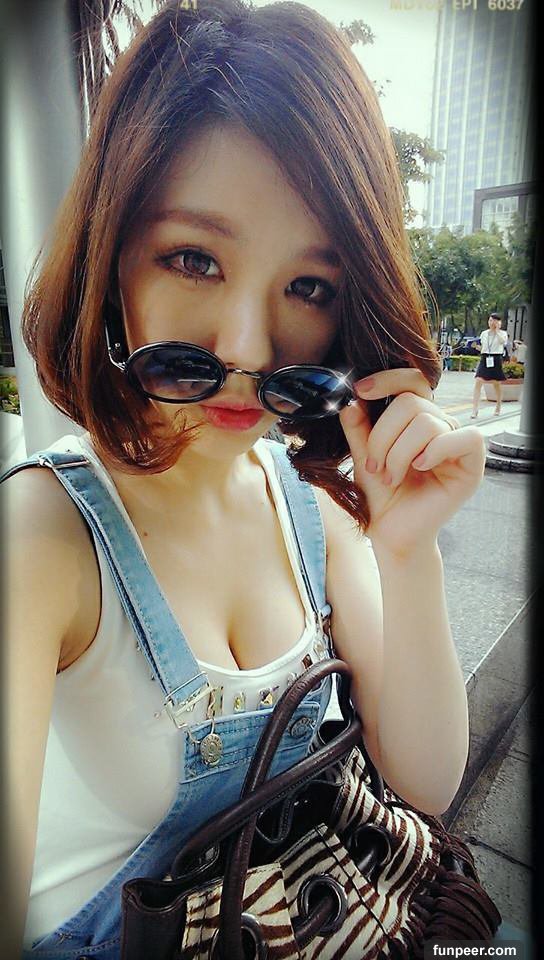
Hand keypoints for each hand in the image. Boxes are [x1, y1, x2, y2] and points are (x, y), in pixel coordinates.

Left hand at [338, 368, 485, 556]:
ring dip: (399, 452)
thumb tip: (352, 400)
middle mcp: (440, 425)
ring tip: (392, 477)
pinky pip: (461, 437)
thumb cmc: (381, 495)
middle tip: (375, 467)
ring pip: (427, 422)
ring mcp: (457, 442)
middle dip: (384, 436)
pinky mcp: (472, 463)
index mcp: (417, 418)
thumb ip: (359, 428)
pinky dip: (434, 451)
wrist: (392, 533)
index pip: (411, 381)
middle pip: (411, 403)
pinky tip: (420, 467)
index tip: (361, 391)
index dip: (388, 380)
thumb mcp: (364, 456)